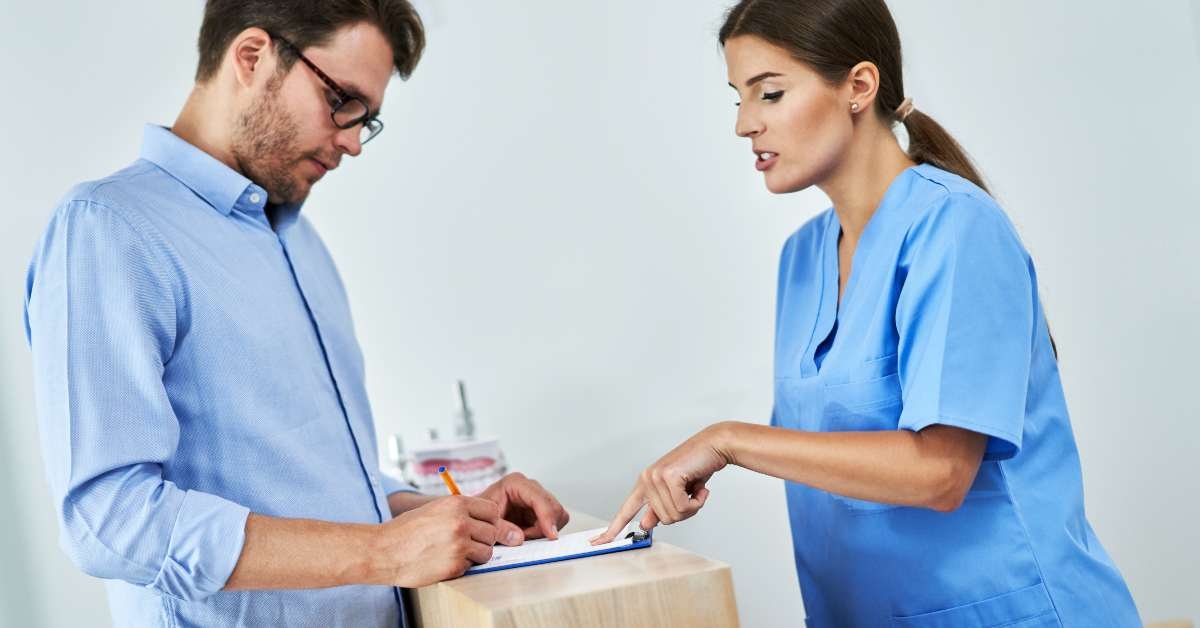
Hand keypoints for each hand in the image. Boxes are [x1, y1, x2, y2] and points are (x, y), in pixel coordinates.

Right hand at [369, 495, 500, 586]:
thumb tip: (490, 520)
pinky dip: (462, 566)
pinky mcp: (454, 566)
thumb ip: (461, 511)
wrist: (384, 551)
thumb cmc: (407, 529)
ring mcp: (459, 545)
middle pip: (493, 532)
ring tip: (457, 552)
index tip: (480, 526)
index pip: (493, 510)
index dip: (488, 520)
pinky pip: (472, 566)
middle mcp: (460, 522)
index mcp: (456, 504)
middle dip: (483, 539)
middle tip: (468, 543)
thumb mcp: (435, 509)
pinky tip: (445, 561)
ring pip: (487, 552)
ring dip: (476, 554)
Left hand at [479, 472, 569, 543]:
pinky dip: (544, 532)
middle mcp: (529, 487)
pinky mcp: (539, 511)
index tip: (551, 535)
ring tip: (524, 537)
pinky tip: (527, 535)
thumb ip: (501, 529)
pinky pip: (554, 523)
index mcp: (515, 483)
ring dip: (544, 530)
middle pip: (554, 506)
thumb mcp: (485, 522)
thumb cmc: (477, 516)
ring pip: (558, 516)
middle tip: (527, 539)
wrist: (473, 519)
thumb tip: (521, 538)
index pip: (539, 498)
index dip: (547, 517)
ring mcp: (536, 498)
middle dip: (545, 526)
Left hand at [590, 424, 730, 544]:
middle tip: (692, 494)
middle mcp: (646, 479)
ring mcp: (655, 477)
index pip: (625, 511)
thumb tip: (646, 524)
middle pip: (662, 520)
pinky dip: (697, 502)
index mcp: (644, 484)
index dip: (612, 529)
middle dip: (683, 512)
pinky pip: (683, 506)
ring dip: (692, 506)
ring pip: (673, 515)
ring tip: (696, 489)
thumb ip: (660, 508)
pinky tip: (701, 487)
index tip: (597, 542)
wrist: (713, 446)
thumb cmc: (697, 468)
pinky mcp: (668, 476)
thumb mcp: (676, 492)